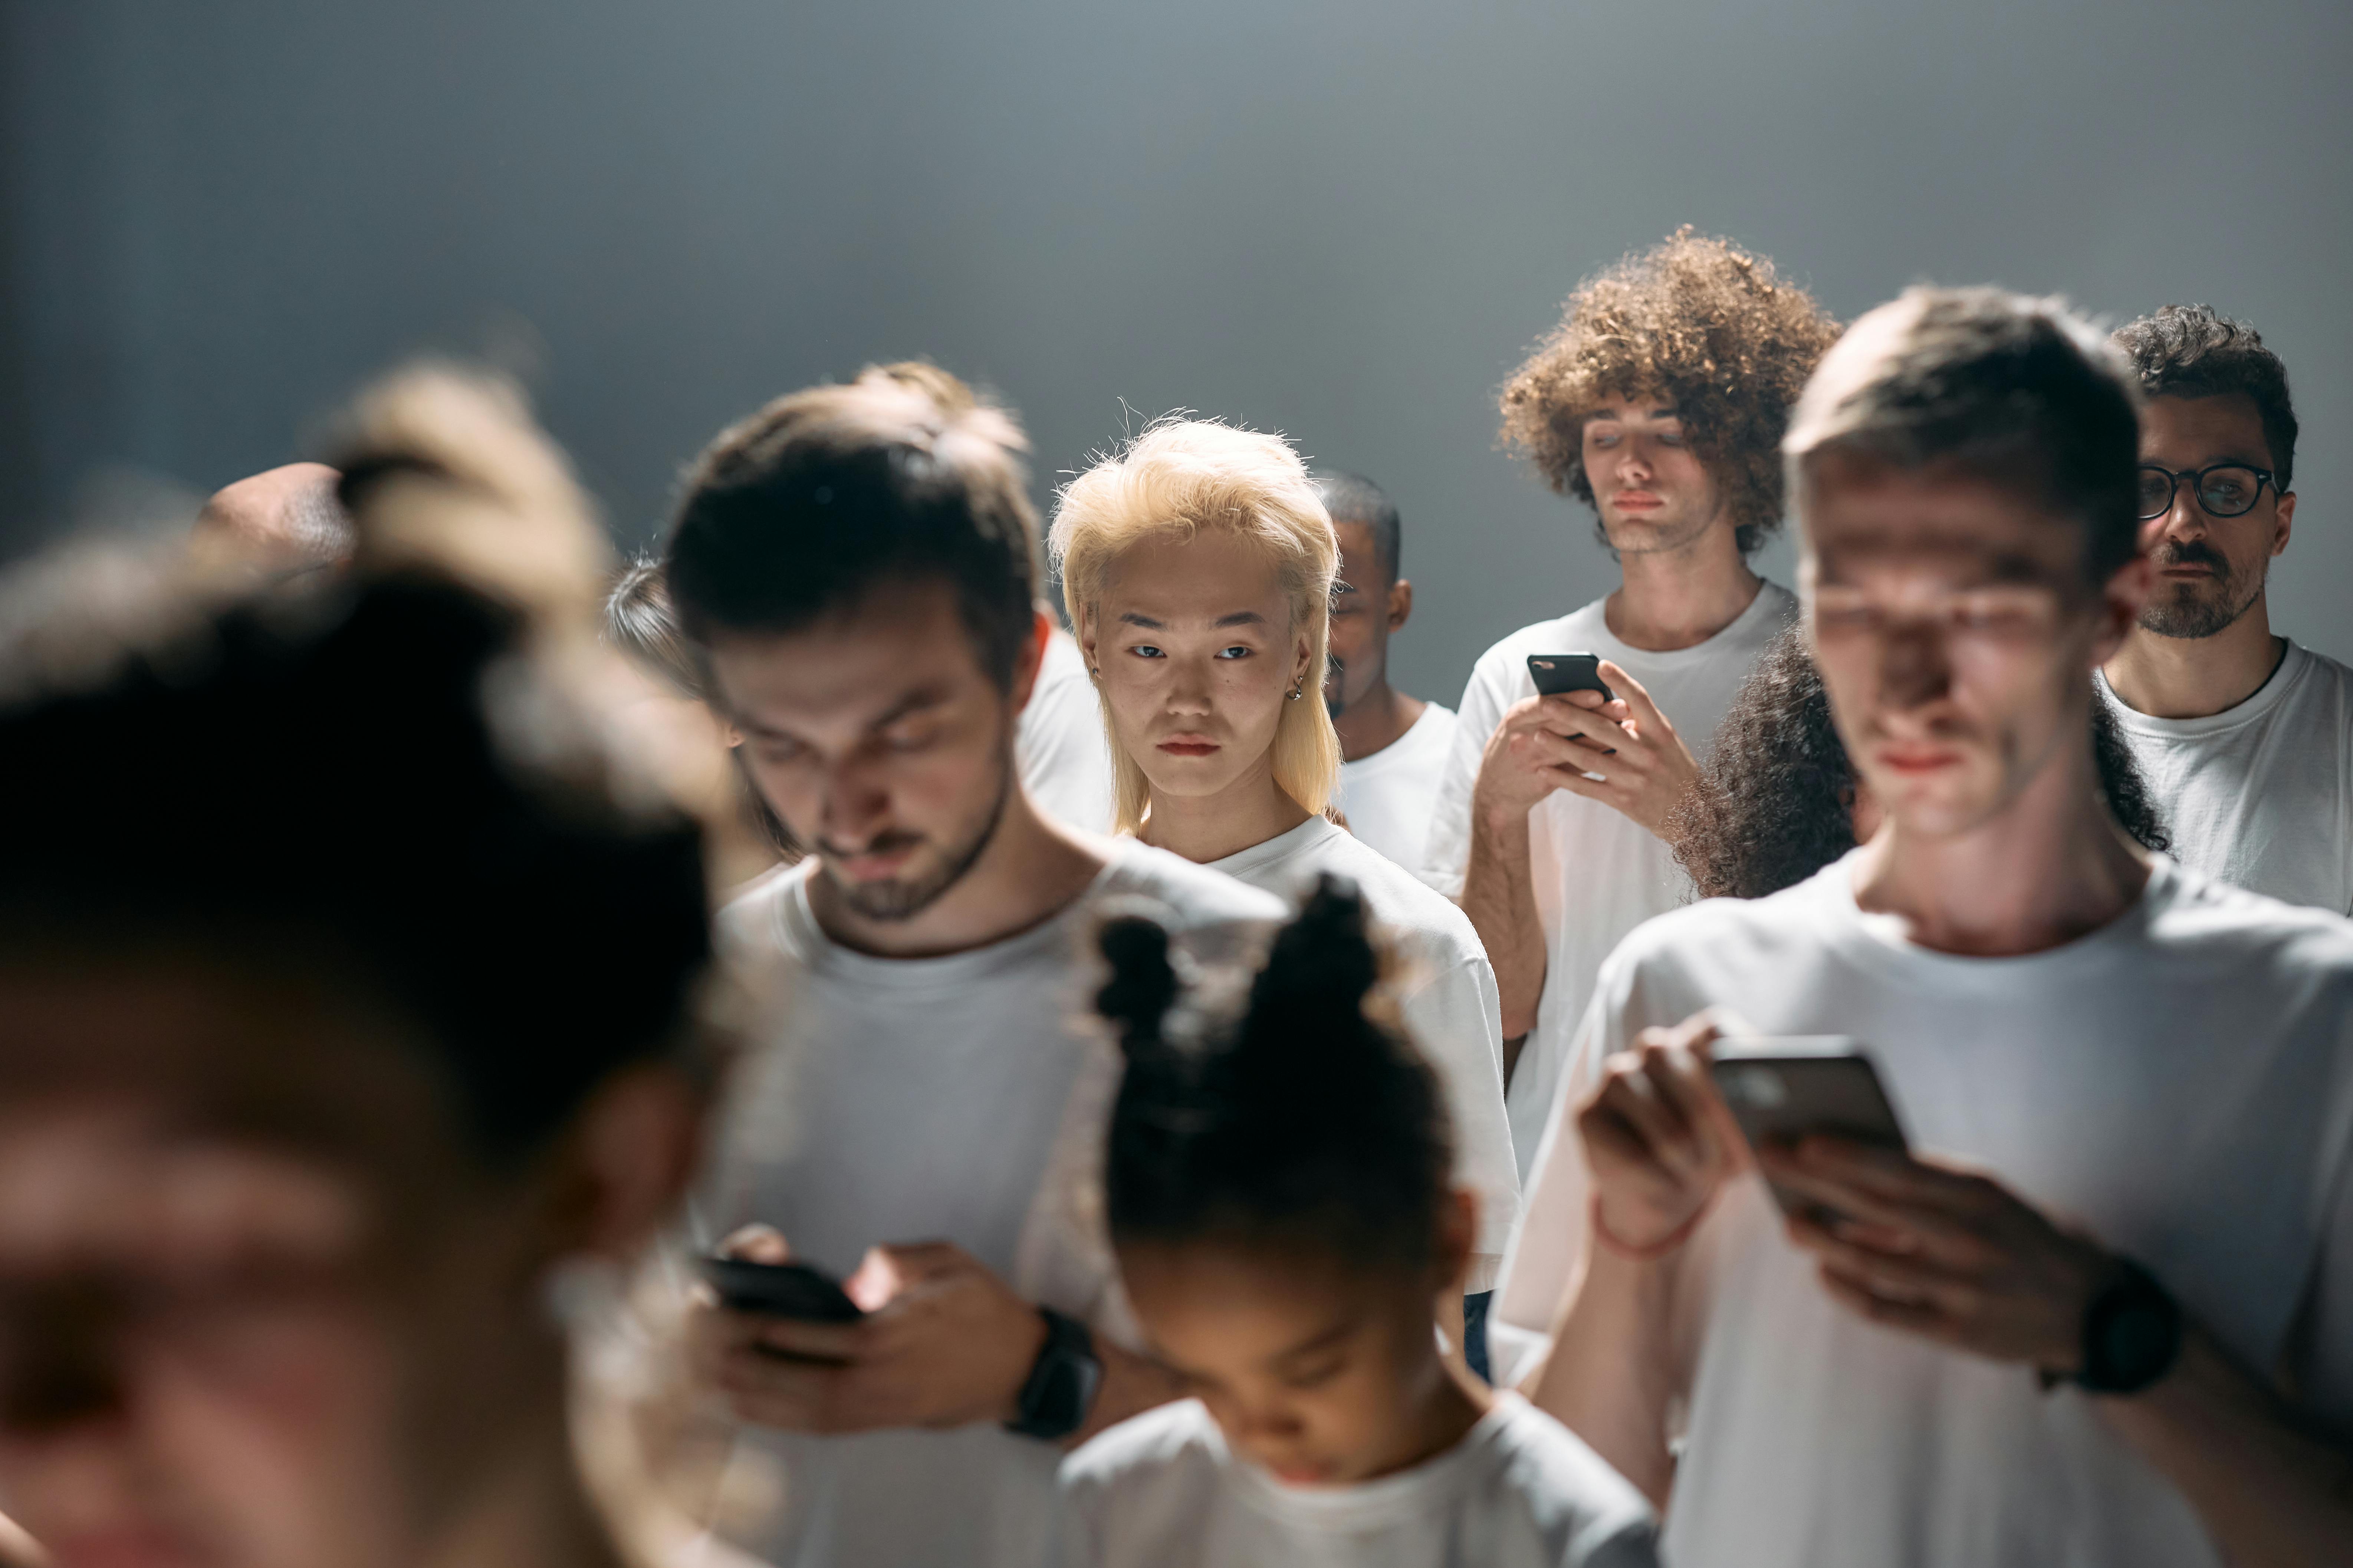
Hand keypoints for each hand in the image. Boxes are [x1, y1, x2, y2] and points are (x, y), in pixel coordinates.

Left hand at [691, 1228, 1049, 1433]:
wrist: (1021, 1368)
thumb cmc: (985, 1308)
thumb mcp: (953, 1263)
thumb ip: (901, 1261)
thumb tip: (857, 1277)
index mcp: (902, 1335)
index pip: (831, 1337)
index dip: (784, 1332)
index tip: (744, 1318)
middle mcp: (886, 1379)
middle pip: (808, 1383)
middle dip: (756, 1369)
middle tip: (711, 1352)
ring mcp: (883, 1405)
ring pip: (810, 1412)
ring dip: (760, 1400)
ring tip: (715, 1383)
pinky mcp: (883, 1419)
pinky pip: (824, 1425)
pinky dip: (784, 1418)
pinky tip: (754, 1405)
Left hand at [1471, 662, 1697, 836]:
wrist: (1691, 814)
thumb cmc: (1673, 769)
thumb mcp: (1665, 740)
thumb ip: (1640, 720)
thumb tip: (1607, 698)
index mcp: (1659, 732)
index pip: (1639, 699)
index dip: (1620, 680)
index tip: (1599, 664)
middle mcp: (1646, 752)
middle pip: (1603, 728)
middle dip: (1571, 715)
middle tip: (1546, 703)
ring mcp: (1633, 777)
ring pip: (1589, 758)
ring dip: (1559, 746)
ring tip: (1536, 735)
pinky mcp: (1622, 799)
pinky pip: (1586, 787)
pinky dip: (1563, 778)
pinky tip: (1542, 771)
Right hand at [1578, 1013, 1742, 1253]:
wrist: (1663, 1187)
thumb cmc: (1713, 1150)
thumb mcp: (1746, 1132)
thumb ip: (1756, 1115)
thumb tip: (1763, 1125)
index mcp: (1698, 1037)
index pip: (1720, 1034)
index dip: (1741, 1076)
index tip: (1755, 1113)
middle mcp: (1654, 1044)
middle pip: (1691, 1076)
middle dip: (1716, 1134)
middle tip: (1728, 1165)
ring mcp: (1616, 1073)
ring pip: (1666, 1127)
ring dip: (1690, 1164)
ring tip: (1700, 1176)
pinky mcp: (1587, 1112)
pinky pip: (1634, 1156)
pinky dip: (1661, 1181)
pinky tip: (1668, 1182)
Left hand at [1759, 1138, 2111, 1373]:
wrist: (2091, 1309)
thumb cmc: (2023, 1235)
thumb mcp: (1991, 1195)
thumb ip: (1931, 1179)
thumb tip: (1853, 1160)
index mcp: (1978, 1195)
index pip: (1902, 1169)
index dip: (1850, 1155)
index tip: (1805, 1138)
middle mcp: (1968, 1241)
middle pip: (1875, 1207)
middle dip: (1815, 1181)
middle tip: (1769, 1159)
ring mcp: (1961, 1289)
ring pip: (1871, 1263)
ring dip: (1823, 1239)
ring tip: (1791, 1221)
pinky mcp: (1955, 1332)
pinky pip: (1884, 1311)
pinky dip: (1846, 1290)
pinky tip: (1824, 1272)